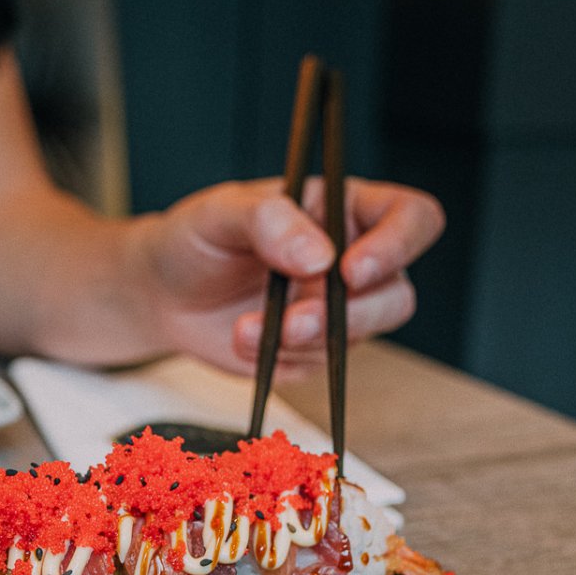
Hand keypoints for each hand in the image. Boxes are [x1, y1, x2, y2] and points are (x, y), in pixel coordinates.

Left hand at [137, 176, 444, 375]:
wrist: (164, 293)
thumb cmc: (198, 238)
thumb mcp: (223, 211)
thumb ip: (270, 220)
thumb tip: (319, 256)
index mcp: (346, 210)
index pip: (411, 218)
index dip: (399, 244)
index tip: (352, 268)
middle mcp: (353, 259)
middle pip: (397, 294)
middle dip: (350, 314)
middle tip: (296, 319)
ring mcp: (337, 310)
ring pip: (361, 336)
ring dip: (307, 339)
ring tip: (251, 330)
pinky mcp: (312, 350)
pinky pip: (317, 365)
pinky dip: (279, 359)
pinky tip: (243, 340)